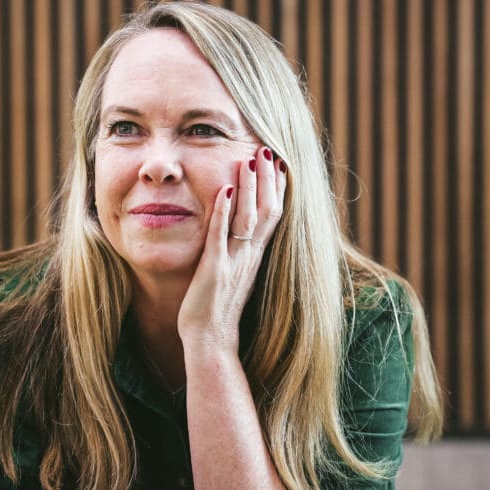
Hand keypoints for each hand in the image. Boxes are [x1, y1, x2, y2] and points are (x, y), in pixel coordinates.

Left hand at [177, 146, 287, 351]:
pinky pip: (220, 237)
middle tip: (268, 150)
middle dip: (268, 179)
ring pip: (248, 219)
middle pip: (268, 211)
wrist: (211, 339)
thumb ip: (238, 248)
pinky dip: (223, 212)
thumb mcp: (234, 271)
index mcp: (255, 255)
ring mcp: (234, 262)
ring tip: (250, 159)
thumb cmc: (218, 306)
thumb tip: (240, 226)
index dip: (278, 188)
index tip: (279, 162)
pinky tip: (224, 190)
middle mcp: (250, 256)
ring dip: (250, 188)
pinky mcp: (215, 271)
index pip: (274, 215)